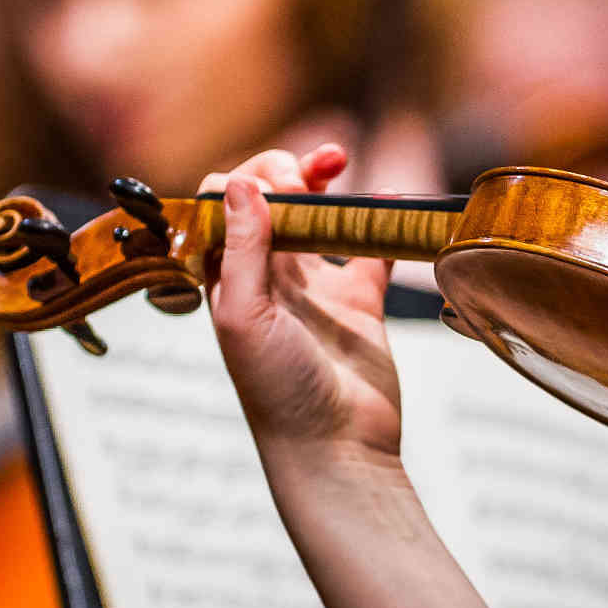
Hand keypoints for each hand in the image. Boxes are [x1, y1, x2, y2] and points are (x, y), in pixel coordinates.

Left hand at [204, 145, 402, 463]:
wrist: (336, 446)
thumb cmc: (277, 391)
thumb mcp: (244, 316)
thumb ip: (242, 249)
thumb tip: (238, 183)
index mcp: (228, 279)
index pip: (219, 207)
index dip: (240, 182)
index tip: (268, 187)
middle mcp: (268, 276)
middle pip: (268, 200)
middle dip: (284, 170)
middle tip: (306, 175)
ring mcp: (315, 286)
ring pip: (317, 214)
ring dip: (324, 180)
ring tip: (338, 161)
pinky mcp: (360, 299)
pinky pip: (369, 246)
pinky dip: (379, 217)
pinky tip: (387, 197)